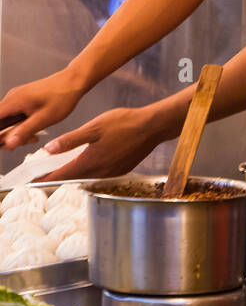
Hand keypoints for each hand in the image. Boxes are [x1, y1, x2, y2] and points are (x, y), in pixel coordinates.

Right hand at [0, 69, 85, 149]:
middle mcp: (11, 98)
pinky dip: (21, 126)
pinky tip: (35, 130)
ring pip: (7, 121)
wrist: (73, 81)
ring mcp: (16, 99)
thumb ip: (24, 131)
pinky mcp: (22, 100)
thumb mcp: (44, 119)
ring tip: (34, 137)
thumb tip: (8, 143)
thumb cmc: (62, 98)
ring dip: (16, 132)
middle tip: (27, 141)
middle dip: (8, 136)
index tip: (5, 144)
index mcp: (13, 101)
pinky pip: (15, 116)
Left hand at [41, 107, 164, 180]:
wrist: (152, 127)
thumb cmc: (124, 123)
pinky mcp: (121, 170)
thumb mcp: (93, 127)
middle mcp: (100, 172)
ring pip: (86, 176)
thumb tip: (49, 149)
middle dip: (58, 176)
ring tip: (64, 166)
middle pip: (73, 178)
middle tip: (45, 172)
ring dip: (75, 173)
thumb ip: (70, 140)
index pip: (62, 174)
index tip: (33, 182)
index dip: (45, 178)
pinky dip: (90, 170)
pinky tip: (89, 161)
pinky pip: (99, 174)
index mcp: (90, 162)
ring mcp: (111, 173)